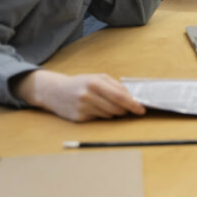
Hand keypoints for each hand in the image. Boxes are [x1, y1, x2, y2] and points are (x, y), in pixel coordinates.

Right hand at [14, 70, 145, 121]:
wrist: (54, 91)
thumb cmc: (80, 83)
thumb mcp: (98, 78)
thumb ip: (115, 86)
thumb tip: (132, 97)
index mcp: (95, 83)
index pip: (120, 96)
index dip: (133, 104)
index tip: (142, 109)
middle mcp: (88, 95)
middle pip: (116, 108)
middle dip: (125, 109)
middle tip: (129, 108)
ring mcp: (82, 108)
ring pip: (109, 115)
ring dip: (114, 112)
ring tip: (106, 104)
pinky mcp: (78, 118)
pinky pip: (99, 119)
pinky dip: (102, 115)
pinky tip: (95, 108)